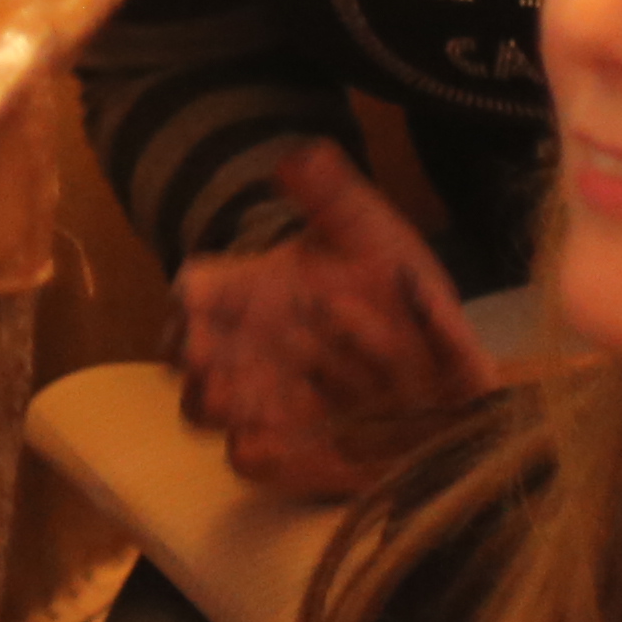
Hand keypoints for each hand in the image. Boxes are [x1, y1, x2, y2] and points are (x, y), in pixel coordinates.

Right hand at [165, 141, 491, 499]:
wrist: (432, 355)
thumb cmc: (383, 282)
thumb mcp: (364, 229)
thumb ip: (331, 193)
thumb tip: (298, 156)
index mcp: (247, 293)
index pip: (193, 295)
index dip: (189, 301)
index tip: (196, 302)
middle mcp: (246, 354)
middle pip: (188, 369)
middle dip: (195, 366)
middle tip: (207, 359)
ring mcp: (269, 409)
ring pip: (217, 420)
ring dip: (227, 411)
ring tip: (245, 403)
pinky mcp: (299, 458)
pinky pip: (262, 465)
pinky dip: (271, 458)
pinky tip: (287, 444)